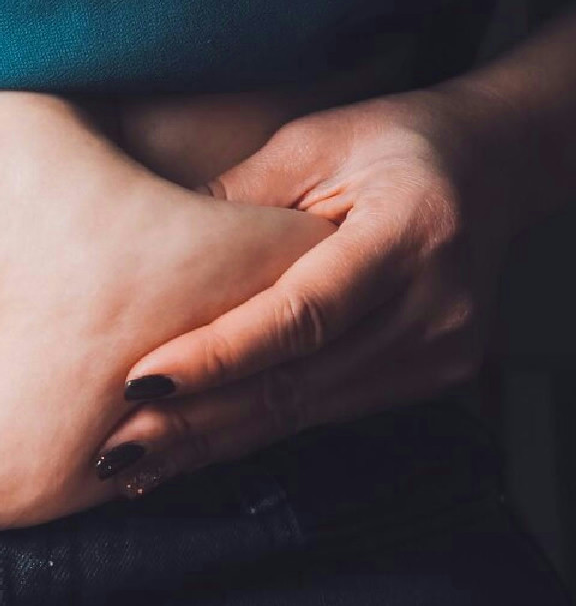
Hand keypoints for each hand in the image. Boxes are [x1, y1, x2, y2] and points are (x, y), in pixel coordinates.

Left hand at [97, 88, 509, 495]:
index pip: (300, 316)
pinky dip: (249, 434)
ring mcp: (438, 353)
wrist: (491, 168)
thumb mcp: (311, 143)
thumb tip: (140, 256)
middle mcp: (435, 307)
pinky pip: (319, 415)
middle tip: (113, 450)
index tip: (140, 384)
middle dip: (196, 423)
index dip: (217, 358)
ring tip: (133, 463)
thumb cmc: (390, 144)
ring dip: (211, 444)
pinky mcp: (427, 379)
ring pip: (302, 413)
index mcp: (411, 232)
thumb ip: (237, 198)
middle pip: (297, 383)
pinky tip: (188, 453)